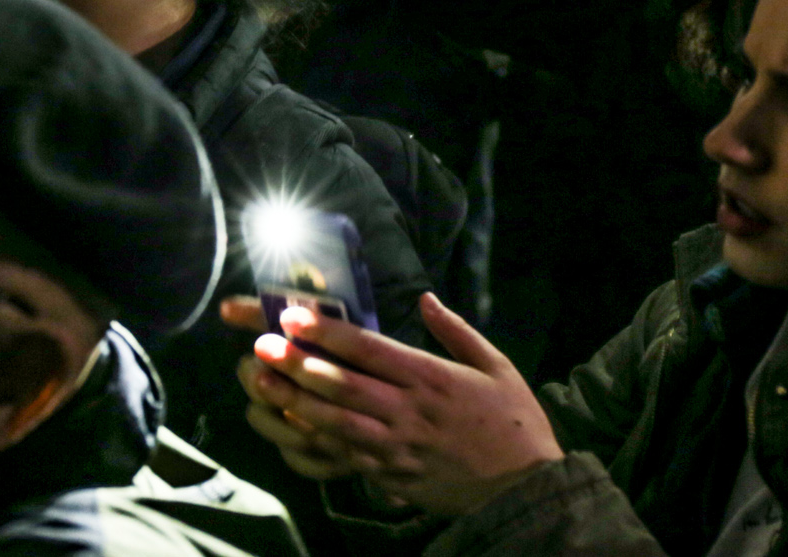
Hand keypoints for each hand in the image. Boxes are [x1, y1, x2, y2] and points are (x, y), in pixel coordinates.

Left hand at [231, 293, 563, 515]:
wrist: (527, 489)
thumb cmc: (514, 422)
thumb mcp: (496, 365)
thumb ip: (456, 331)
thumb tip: (425, 298)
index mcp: (432, 378)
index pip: (369, 349)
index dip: (328, 332)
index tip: (293, 316)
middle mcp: (409, 411)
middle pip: (342, 385)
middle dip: (297, 364)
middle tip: (260, 347)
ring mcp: (397, 448)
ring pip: (334, 423)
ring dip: (294, 403)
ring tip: (260, 385)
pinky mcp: (392, 477)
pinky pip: (345, 459)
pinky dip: (313, 442)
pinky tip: (286, 428)